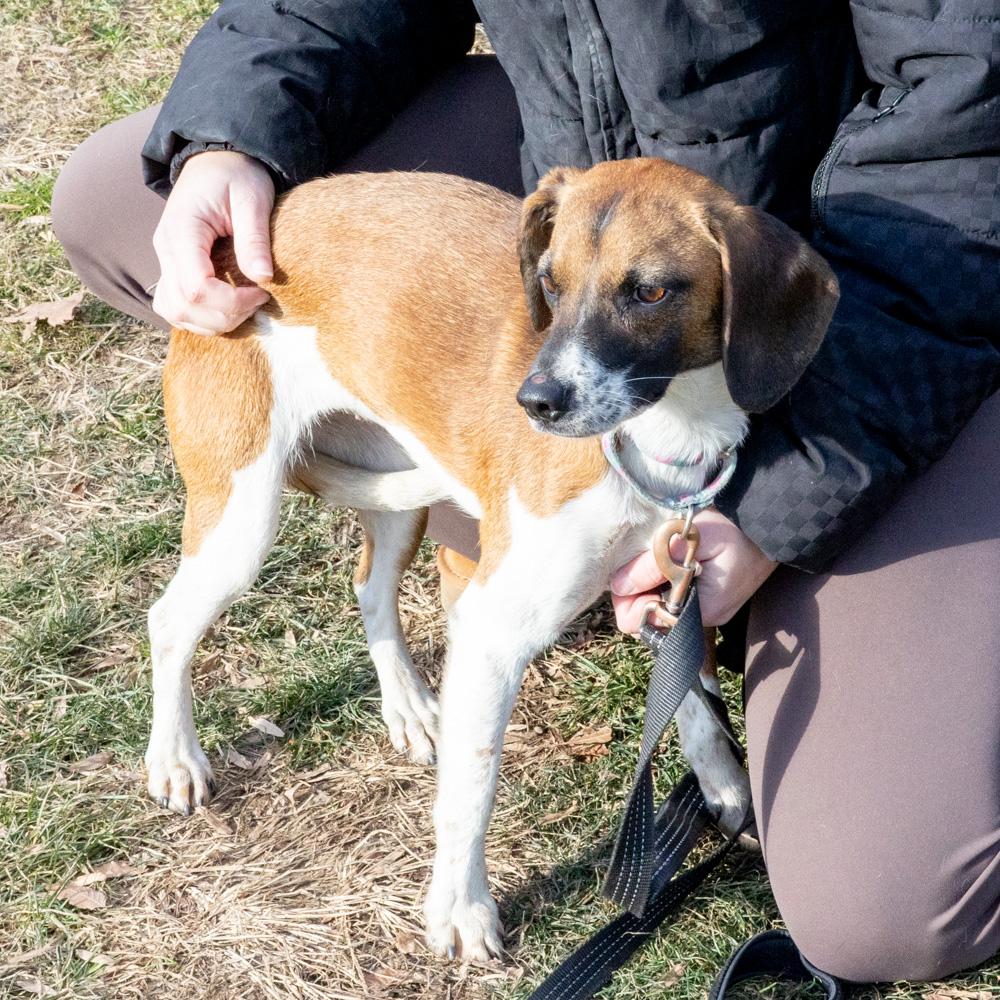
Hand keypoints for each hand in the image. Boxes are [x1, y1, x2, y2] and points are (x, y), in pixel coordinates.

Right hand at [152, 150, 274, 333]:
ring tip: (245, 305)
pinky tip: (229, 307)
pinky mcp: (172, 269)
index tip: (262, 291)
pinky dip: (201, 317)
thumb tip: (263, 278)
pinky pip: (176, 308)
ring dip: (212, 321)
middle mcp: (165, 249)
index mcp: (182, 230)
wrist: (217, 161)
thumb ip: (254, 237)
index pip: (196, 287)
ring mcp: (165, 261)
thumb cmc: (237, 175)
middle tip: (258, 300)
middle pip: (183, 306)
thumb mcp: (252, 198)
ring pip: (175, 313)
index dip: (231, 301)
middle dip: (225, 315)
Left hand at [611, 508, 776, 631]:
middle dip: (638, 589)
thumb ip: (654, 564)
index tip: (630, 571)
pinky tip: (672, 559)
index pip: (642, 624)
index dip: (628, 598)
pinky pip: (676, 596)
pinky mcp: (712, 599)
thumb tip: (619, 586)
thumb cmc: (736, 526)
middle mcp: (704, 619)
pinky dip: (667, 579)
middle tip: (645, 557)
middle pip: (649, 616)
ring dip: (652, 582)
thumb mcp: (691, 540)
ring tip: (661, 555)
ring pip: (660, 605)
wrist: (775, 518)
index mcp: (700, 611)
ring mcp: (710, 610)